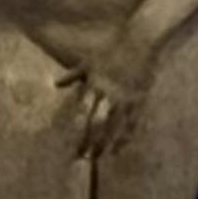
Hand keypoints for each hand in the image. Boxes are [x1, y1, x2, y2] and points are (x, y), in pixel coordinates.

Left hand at [56, 20, 159, 160]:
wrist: (141, 41)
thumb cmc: (113, 49)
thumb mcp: (90, 61)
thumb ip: (73, 75)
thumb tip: (56, 84)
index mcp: (94, 83)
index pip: (82, 111)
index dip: (77, 128)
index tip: (71, 141)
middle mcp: (109, 93)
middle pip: (97, 122)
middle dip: (90, 141)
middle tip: (84, 157)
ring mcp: (126, 98)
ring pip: (115, 126)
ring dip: (107, 143)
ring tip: (101, 157)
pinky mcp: (140, 100)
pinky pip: (133, 122)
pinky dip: (126, 137)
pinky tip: (120, 148)